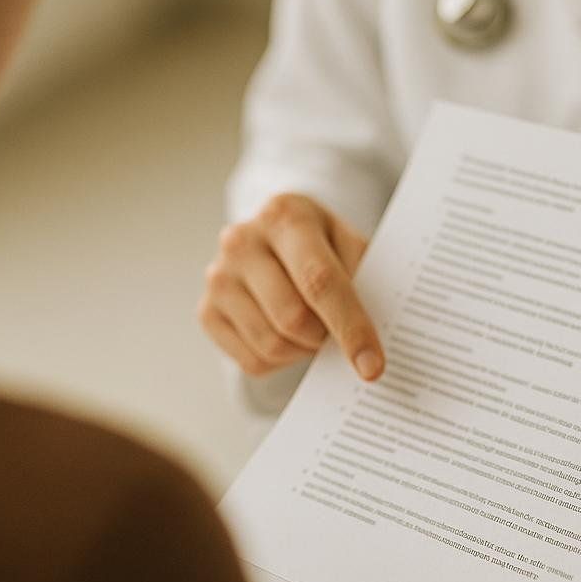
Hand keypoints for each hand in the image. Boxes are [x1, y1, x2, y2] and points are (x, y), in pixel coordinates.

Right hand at [198, 193, 383, 380]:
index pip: (320, 280)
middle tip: (335, 331)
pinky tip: (286, 335)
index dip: (350, 327)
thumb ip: (367, 281)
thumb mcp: (350, 245)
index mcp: (285, 215)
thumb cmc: (323, 246)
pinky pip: (252, 361)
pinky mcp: (207, 310)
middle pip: (293, 318)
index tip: (372, 366)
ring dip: (303, 350)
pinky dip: (280, 361)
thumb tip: (373, 342)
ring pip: (271, 345)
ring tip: (312, 330)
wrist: (277, 240)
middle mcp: (242, 240)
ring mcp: (218, 276)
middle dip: (324, 337)